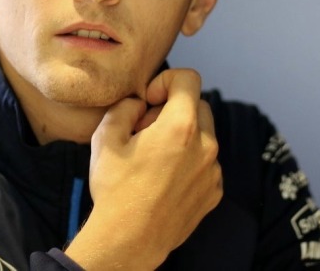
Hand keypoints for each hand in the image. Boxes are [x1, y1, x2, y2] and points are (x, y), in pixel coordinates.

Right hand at [65, 69, 222, 269]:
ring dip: (182, 134)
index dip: (165, 80)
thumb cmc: (116, 188)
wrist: (130, 241)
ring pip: (203, 134)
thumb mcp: (106, 136)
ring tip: (155, 156)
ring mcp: (213, 170)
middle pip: (197, 105)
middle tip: (147, 129)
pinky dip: (190, 159)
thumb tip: (140, 105)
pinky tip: (166, 177)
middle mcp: (206, 145)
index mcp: (180, 127)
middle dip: (172, 108)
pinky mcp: (214, 191)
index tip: (149, 101)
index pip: (188, 78)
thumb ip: (125, 107)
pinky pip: (206, 161)